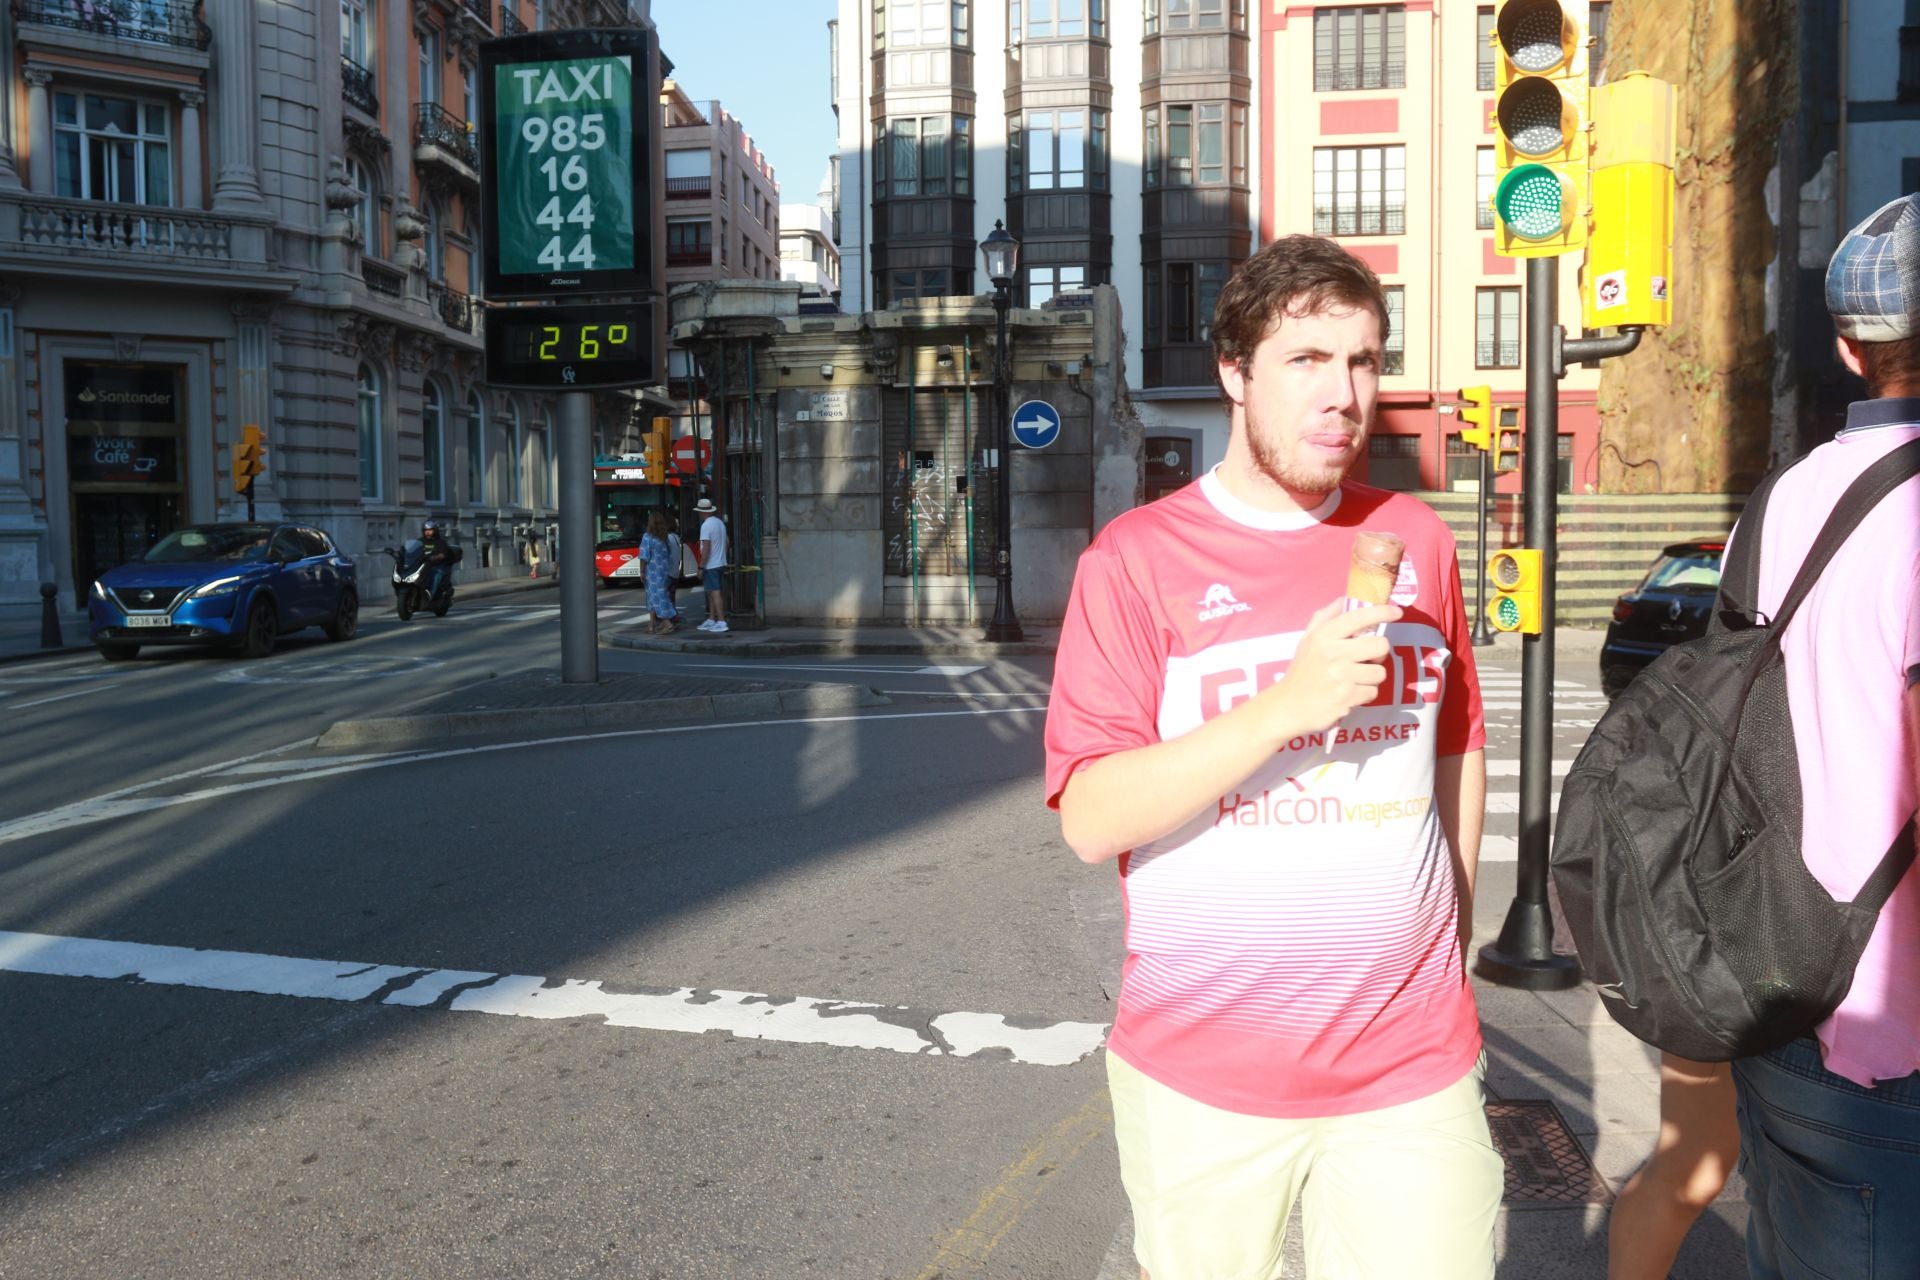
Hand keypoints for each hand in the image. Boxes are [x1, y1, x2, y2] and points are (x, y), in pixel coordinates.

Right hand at [1259, 598, 1399, 739]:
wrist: (1288, 707)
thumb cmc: (1301, 672)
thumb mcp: (1307, 641)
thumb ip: (1324, 618)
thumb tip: (1344, 600)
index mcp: (1323, 636)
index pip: (1358, 617)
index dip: (1381, 612)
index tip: (1396, 612)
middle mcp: (1333, 653)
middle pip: (1380, 645)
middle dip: (1378, 653)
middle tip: (1366, 659)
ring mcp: (1341, 676)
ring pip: (1380, 672)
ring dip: (1370, 677)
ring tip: (1354, 679)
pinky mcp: (1347, 697)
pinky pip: (1373, 692)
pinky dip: (1364, 694)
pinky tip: (1349, 694)